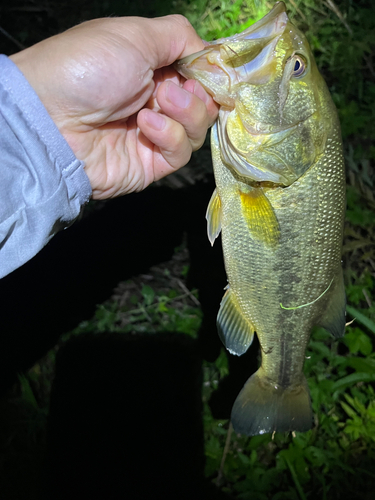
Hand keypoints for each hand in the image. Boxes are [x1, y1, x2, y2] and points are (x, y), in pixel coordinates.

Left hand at [10, 16, 217, 198]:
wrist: (51, 119)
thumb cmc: (88, 67)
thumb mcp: (135, 35)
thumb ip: (179, 37)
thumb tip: (209, 53)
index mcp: (152, 67)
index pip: (198, 73)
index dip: (209, 73)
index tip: (211, 71)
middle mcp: (156, 101)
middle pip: (204, 103)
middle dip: (198, 94)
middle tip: (172, 88)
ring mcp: (154, 134)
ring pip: (197, 129)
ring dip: (185, 112)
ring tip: (157, 102)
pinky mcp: (151, 163)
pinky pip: (180, 153)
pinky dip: (170, 136)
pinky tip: (145, 126)